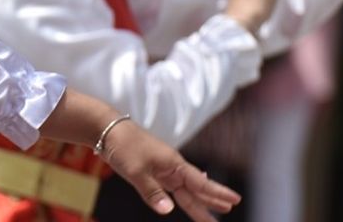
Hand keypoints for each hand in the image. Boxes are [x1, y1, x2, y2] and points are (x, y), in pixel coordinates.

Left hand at [101, 119, 240, 220]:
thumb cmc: (124, 146)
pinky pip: (171, 188)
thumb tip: (168, 211)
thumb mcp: (136, 171)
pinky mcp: (152, 171)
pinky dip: (180, 197)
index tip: (235, 199)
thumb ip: (152, 192)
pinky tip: (184, 200)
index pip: (200, 182)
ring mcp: (163, 169)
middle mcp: (172, 167)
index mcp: (174, 164)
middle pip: (196, 188)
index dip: (217, 192)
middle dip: (212, 200)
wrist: (107, 129)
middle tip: (228, 209)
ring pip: (184, 190)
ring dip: (197, 203)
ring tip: (211, 216)